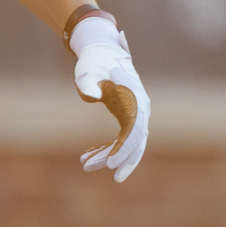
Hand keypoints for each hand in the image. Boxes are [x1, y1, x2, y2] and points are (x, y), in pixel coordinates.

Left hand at [70, 14, 149, 181]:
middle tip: (110, 176)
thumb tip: (92, 96)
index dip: (125, 148)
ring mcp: (135, 113)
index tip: (110, 163)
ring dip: (109, 156)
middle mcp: (140, 107)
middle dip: (123, 160)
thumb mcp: (88, 70)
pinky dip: (106, 149)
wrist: (101, 50)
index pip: (135, 129)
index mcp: (135, 97)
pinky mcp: (126, 117)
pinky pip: (120, 139)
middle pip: (137, 141)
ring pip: (128, 143)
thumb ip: (88, 82)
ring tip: (85, 165)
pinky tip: (86, 156)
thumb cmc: (94, 60)